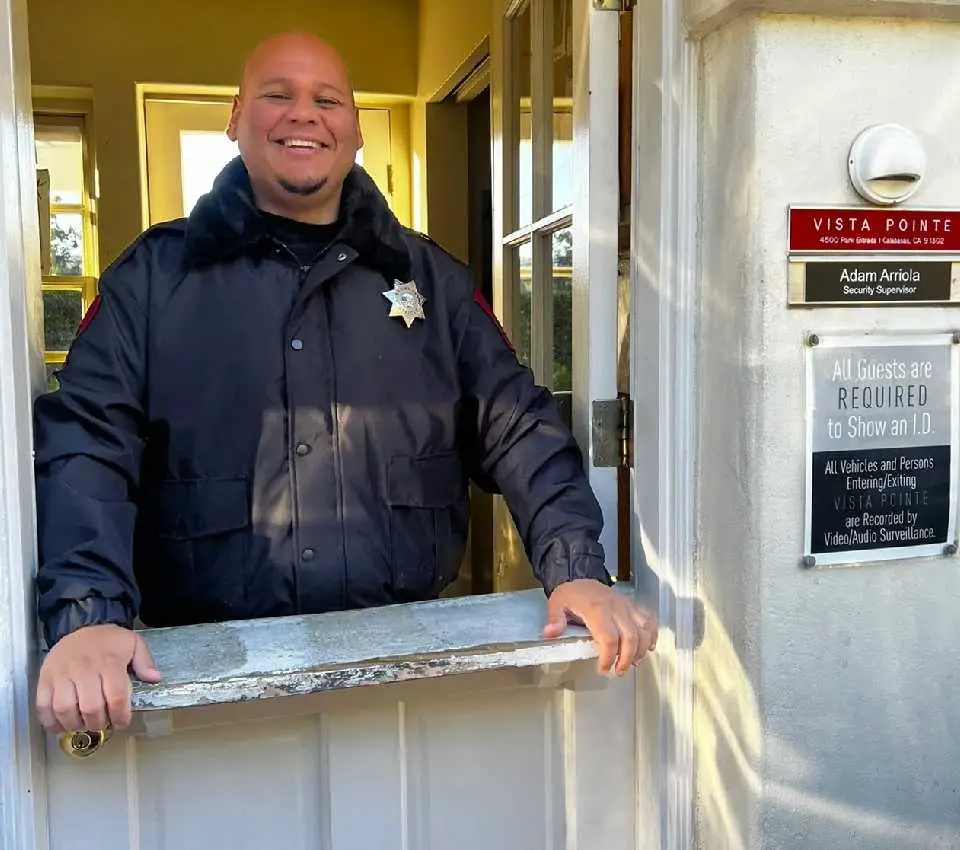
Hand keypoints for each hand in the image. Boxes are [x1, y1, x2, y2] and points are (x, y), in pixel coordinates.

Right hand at [36, 624, 160, 732]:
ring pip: (65, 709)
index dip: (120, 716)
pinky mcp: (45, 678)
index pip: (116, 697)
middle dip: (99, 723)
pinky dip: (50, 721)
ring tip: (84, 725)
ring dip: (75, 725)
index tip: (122, 722)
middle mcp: (84, 668)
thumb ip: (145, 662)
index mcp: (109, 662)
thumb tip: (155, 679)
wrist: (81, 624)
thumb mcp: (133, 643)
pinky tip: (61, 726)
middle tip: (103, 724)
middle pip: (90, 707)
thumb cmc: (108, 639)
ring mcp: (62, 674)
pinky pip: (43, 705)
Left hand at [544, 579, 657, 675]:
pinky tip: (648, 647)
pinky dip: (652, 635)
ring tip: (633, 663)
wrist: (581, 577)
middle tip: (619, 671)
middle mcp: (615, 607)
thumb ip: (555, 619)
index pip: (609, 638)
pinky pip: (649, 619)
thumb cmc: (571, 594)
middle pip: (630, 637)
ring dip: (641, 650)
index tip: (603, 669)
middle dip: (627, 659)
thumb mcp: (556, 604)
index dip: (608, 657)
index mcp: (596, 609)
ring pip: (644, 630)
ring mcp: (626, 606)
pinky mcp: (633, 606)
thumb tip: (551, 633)